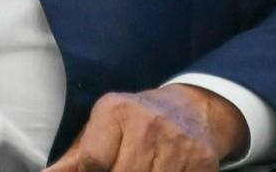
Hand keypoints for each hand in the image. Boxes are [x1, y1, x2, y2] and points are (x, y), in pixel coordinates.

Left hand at [41, 86, 248, 171]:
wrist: (192, 110)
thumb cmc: (135, 123)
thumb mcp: (102, 128)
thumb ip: (74, 158)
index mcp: (115, 111)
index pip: (92, 162)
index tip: (98, 171)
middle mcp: (147, 123)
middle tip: (120, 170)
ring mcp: (177, 143)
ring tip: (139, 169)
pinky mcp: (201, 161)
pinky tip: (158, 171)